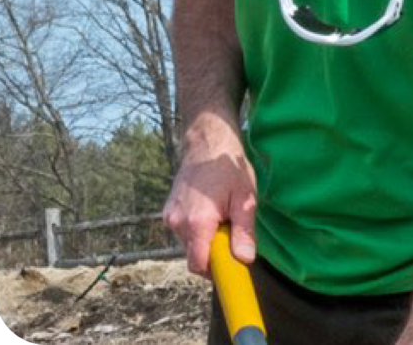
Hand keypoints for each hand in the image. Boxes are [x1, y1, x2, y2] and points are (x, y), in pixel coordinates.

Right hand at [163, 126, 257, 277]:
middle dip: (212, 252)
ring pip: (188, 243)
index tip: (230, 265)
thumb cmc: (228, 169)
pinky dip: (196, 228)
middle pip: (194, 256)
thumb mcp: (245, 199)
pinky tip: (208, 208)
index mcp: (197, 222)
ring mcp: (170, 216)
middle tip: (230, 231)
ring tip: (220, 214)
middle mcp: (178, 222)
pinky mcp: (168, 211)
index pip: (199, 265)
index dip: (215, 270)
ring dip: (204, 238)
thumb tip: (244, 259)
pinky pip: (182, 231)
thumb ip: (243, 232)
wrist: (207, 142)